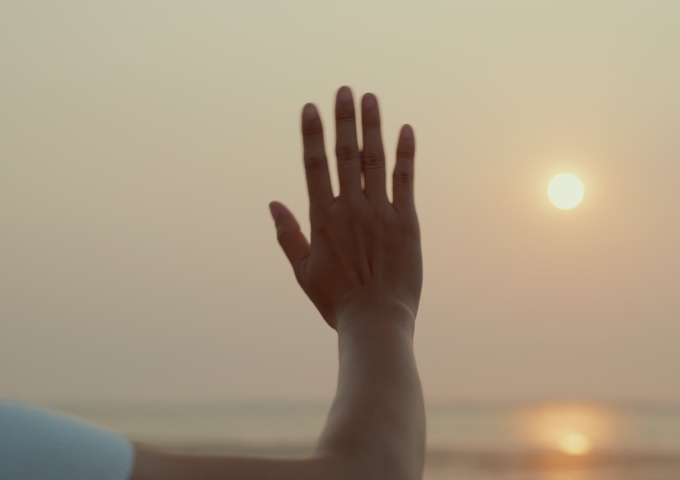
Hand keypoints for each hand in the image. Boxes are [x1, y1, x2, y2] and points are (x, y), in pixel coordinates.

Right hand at [269, 87, 421, 329]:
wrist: (376, 321)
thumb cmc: (337, 301)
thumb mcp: (303, 271)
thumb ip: (288, 235)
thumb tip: (272, 204)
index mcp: (323, 219)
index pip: (314, 166)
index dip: (311, 135)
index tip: (310, 108)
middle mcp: (351, 209)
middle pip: (346, 155)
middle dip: (343, 120)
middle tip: (343, 90)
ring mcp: (381, 213)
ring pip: (375, 160)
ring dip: (372, 127)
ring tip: (370, 98)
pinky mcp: (407, 222)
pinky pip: (405, 181)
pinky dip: (406, 154)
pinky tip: (406, 130)